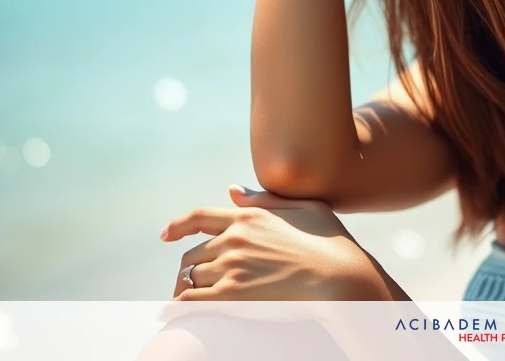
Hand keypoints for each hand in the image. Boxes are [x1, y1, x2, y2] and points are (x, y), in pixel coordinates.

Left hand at [159, 186, 374, 307]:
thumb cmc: (331, 243)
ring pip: (190, 277)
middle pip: (192, 254)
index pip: (199, 216)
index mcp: (248, 216)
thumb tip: (232, 190)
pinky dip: (175, 307)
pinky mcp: (232, 293)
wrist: (340, 275)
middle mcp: (234, 238)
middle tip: (186, 284)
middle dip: (187, 269)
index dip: (177, 226)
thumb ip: (265, 199)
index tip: (165, 235)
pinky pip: (189, 300)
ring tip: (183, 302)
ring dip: (184, 290)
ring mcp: (232, 265)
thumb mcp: (304, 208)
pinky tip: (169, 314)